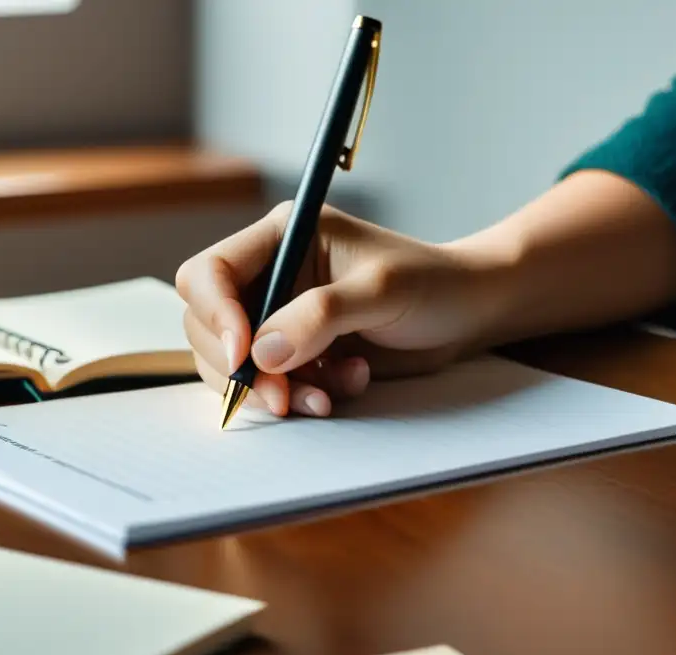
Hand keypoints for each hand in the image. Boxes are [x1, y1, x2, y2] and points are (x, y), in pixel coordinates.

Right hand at [175, 202, 514, 416]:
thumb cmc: (432, 285)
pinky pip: (268, 385)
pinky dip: (300, 397)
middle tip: (282, 397)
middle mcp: (270, 275)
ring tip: (327, 397)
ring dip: (274, 390)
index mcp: (281, 237)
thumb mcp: (381, 290)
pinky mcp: (295, 354)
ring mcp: (279, 317)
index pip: (209, 273)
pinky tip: (346, 384)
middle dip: (241, 369)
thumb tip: (260, 354)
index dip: (214, 315)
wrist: (467, 316)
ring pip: (233, 365)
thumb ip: (320, 316)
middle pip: (207, 326)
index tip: (242, 357)